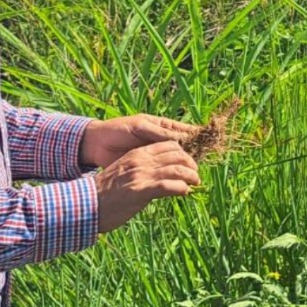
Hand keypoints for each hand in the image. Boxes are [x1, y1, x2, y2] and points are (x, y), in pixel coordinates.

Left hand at [80, 114, 200, 168]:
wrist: (97, 144)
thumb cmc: (118, 129)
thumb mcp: (140, 127)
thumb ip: (160, 133)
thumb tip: (183, 139)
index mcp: (162, 127)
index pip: (184, 130)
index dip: (196, 135)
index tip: (208, 140)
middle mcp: (162, 141)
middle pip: (183, 147)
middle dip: (193, 154)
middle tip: (203, 160)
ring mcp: (156, 154)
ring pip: (175, 160)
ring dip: (184, 166)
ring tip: (195, 172)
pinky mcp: (149, 166)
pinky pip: (163, 171)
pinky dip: (172, 175)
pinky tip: (180, 179)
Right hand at [93, 141, 199, 233]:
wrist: (86, 204)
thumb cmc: (106, 193)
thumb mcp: (125, 173)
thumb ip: (143, 171)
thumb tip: (163, 178)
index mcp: (137, 154)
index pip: (169, 145)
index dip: (183, 153)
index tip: (188, 164)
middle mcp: (141, 161)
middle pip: (177, 154)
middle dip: (190, 164)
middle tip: (194, 174)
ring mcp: (142, 175)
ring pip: (178, 168)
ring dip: (191, 176)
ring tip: (195, 183)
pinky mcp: (142, 190)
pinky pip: (170, 185)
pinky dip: (182, 188)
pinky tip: (184, 192)